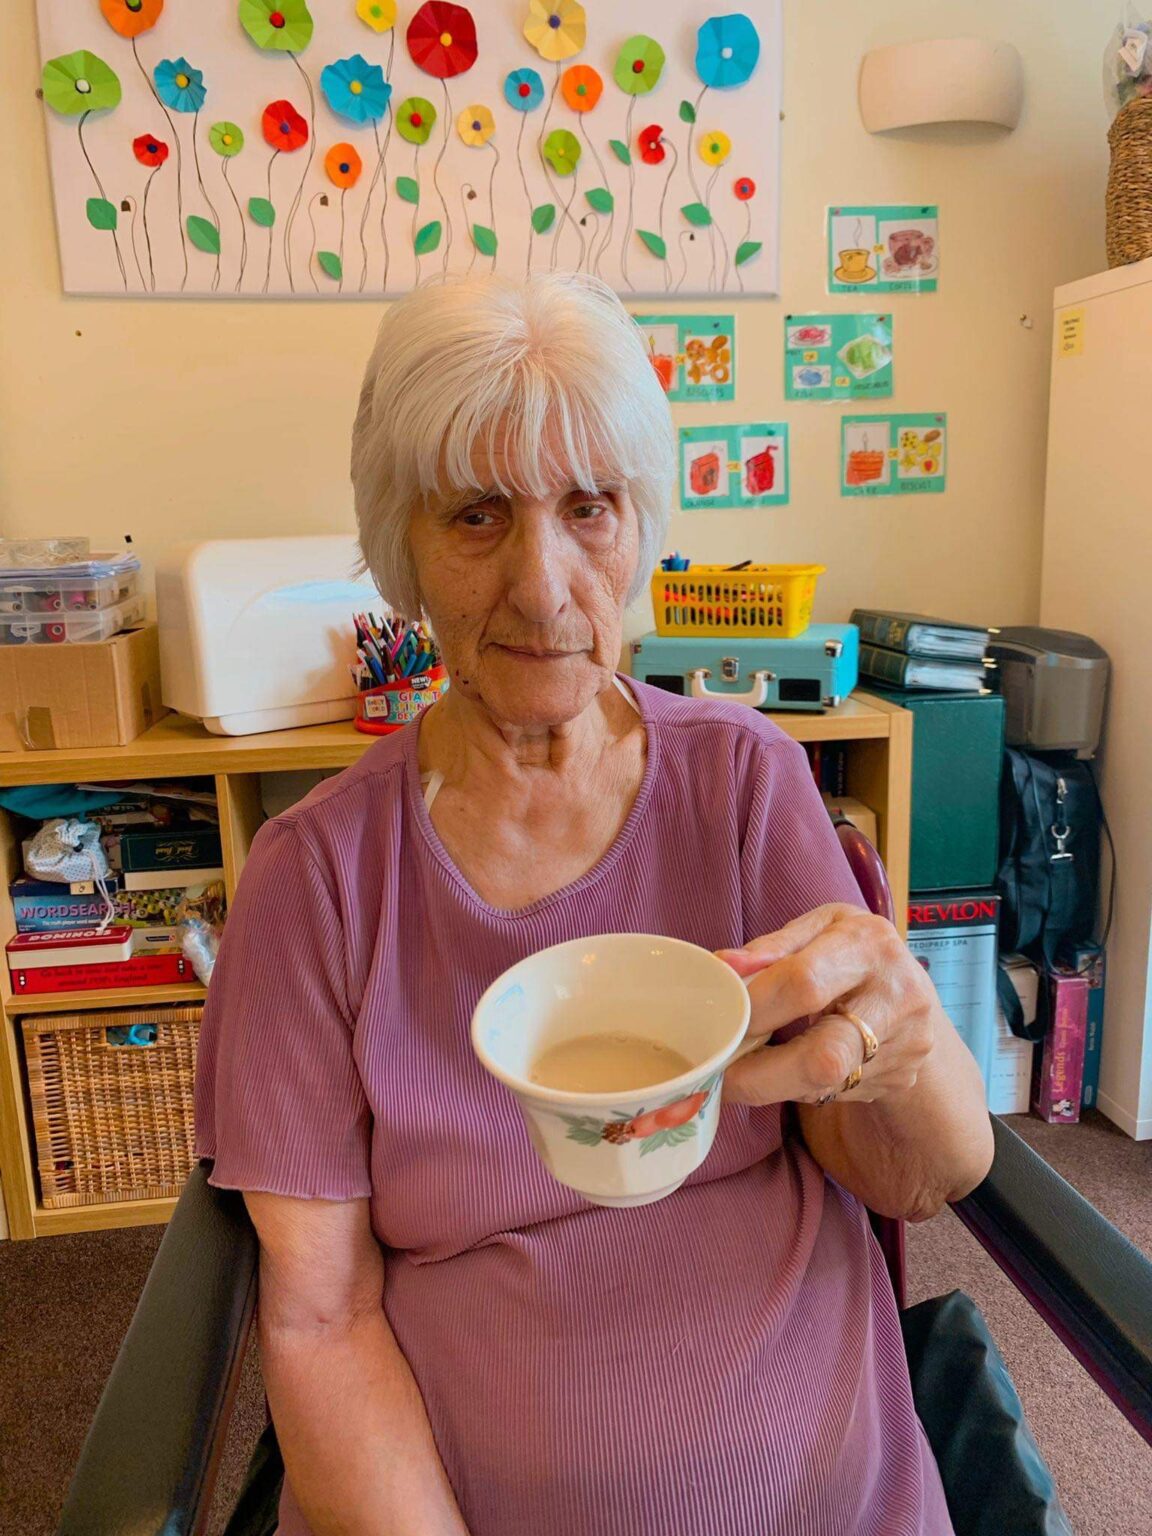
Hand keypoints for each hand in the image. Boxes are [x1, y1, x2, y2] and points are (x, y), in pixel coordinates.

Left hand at [717, 904, 937, 1106]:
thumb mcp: (817, 929)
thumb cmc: (850, 950)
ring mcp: (905, 1044)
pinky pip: (836, 1093)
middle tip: (719, 1076)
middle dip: (761, 1074)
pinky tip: (785, 1071)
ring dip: (774, 1084)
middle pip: (825, 1055)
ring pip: (827, 1084)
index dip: (757, 1007)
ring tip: (745, 1073)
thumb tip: (724, 967)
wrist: (909, 988)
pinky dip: (799, 1086)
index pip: (805, 983)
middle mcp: (896, 996)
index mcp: (868, 944)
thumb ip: (771, 947)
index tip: (723, 1021)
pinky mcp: (900, 1077)